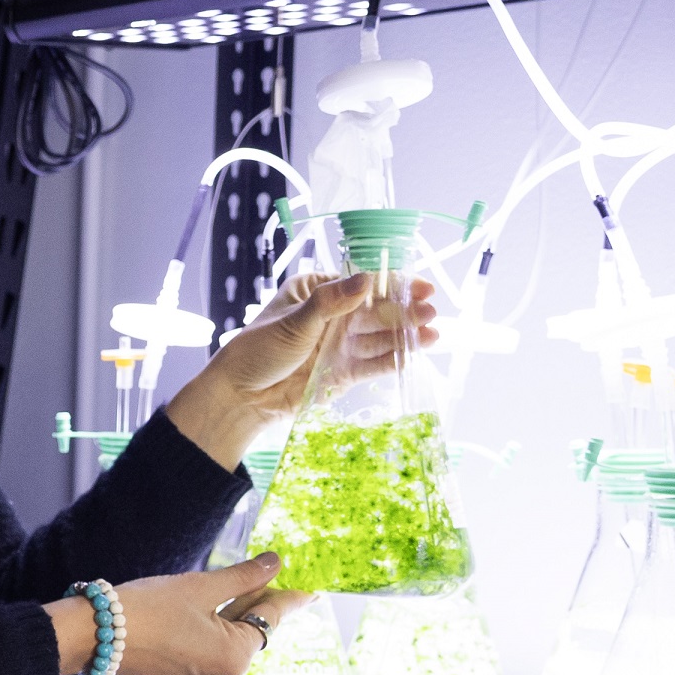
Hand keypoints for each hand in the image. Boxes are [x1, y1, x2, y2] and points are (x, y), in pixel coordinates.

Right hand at [52, 554, 306, 674]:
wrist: (93, 635)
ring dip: (231, 613)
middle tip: (264, 570)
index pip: (271, 618)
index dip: (291, 596)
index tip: (312, 586)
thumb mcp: (200, 587)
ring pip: (229, 640)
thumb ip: (243, 577)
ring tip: (228, 582)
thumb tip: (275, 563)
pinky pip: (210, 650)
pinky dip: (212, 628)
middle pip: (250, 631)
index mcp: (235, 658)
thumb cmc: (147, 610)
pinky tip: (206, 605)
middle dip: (254, 600)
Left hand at [164, 270, 439, 464]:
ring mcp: (339, 344)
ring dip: (405, 334)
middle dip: (404, 310)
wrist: (242, 397)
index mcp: (317, 291)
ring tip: (432, 333)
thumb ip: (331, 301)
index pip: (361, 283)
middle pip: (376, 310)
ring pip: (379, 336)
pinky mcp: (343, 372)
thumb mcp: (294, 322)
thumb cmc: (258, 350)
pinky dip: (394, 359)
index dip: (392, 282)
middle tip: (430, 310)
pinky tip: (414, 354)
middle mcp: (332, 315)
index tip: (420, 285)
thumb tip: (367, 277)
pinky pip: (374, 363)